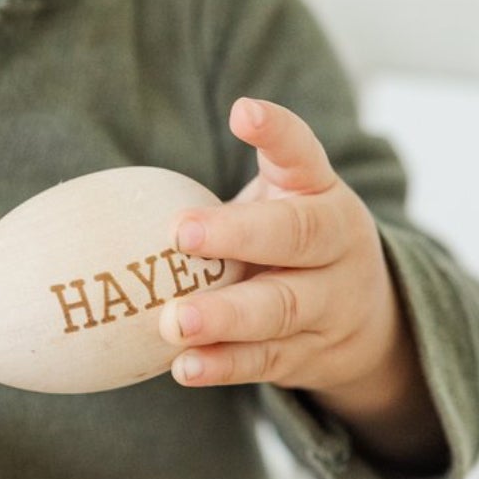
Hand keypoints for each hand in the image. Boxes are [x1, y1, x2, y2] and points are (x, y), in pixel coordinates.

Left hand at [160, 98, 448, 471]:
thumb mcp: (281, 206)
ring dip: (226, 315)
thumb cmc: (292, 247)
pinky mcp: (311, 354)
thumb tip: (110, 203)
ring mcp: (330, 303)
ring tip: (175, 321)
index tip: (243, 112)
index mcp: (321, 193)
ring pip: (282, 307)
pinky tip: (186, 366)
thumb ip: (226, 200)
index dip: (277, 133)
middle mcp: (336, 244)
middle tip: (181, 232)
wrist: (369, 321)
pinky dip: (225, 365)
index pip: (304, 156)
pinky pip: (266, 362)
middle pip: (298, 235)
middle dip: (240, 234)